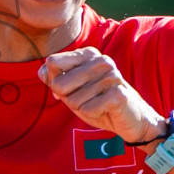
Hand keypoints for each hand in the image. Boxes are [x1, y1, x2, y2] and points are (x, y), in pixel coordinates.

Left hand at [37, 47, 166, 143]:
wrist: (132, 119)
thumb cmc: (99, 102)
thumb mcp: (73, 90)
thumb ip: (55, 79)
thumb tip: (41, 71)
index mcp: (89, 54)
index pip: (52, 63)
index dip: (55, 82)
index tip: (71, 89)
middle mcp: (101, 60)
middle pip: (59, 83)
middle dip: (68, 99)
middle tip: (87, 100)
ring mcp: (111, 75)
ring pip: (73, 100)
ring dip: (83, 108)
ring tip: (98, 105)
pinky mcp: (117, 93)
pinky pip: (87, 109)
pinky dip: (92, 114)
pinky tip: (105, 110)